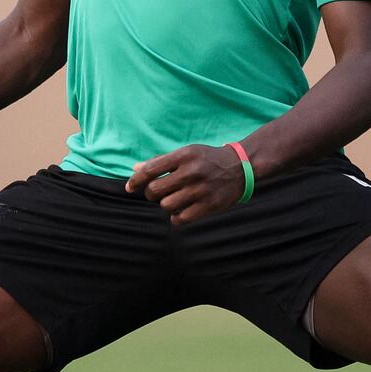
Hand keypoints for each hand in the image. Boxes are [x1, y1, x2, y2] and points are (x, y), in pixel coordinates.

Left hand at [124, 143, 246, 223]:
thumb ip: (161, 161)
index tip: (130, 187)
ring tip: (172, 199)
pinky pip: (181, 219)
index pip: (150, 170)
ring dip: (165, 204)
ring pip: (166, 206)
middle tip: (157, 192)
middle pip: (155, 190)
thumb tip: (135, 169)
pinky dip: (176, 217)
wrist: (240, 167)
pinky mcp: (210, 205)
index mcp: (184, 156)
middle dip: (151, 193)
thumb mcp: (186, 153)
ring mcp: (201, 190)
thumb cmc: (207, 159)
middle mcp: (192, 172)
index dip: (136, 181)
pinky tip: (181, 210)